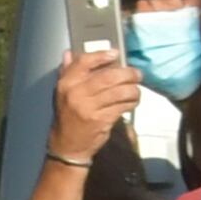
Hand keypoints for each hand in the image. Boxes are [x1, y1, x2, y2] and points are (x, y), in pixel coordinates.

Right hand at [51, 39, 142, 161]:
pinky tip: (131, 103)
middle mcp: (76, 94)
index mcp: (66, 85)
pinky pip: (123, 105)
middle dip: (128, 74)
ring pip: (120, 91)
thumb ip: (68, 73)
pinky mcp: (101, 119)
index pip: (84, 62)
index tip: (115, 54)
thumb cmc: (68, 117)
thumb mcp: (63, 94)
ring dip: (133, 90)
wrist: (67, 146)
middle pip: (109, 76)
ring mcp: (88, 108)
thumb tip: (69, 53)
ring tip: (135, 91)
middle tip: (136, 75)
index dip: (102, 55)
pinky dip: (132, 103)